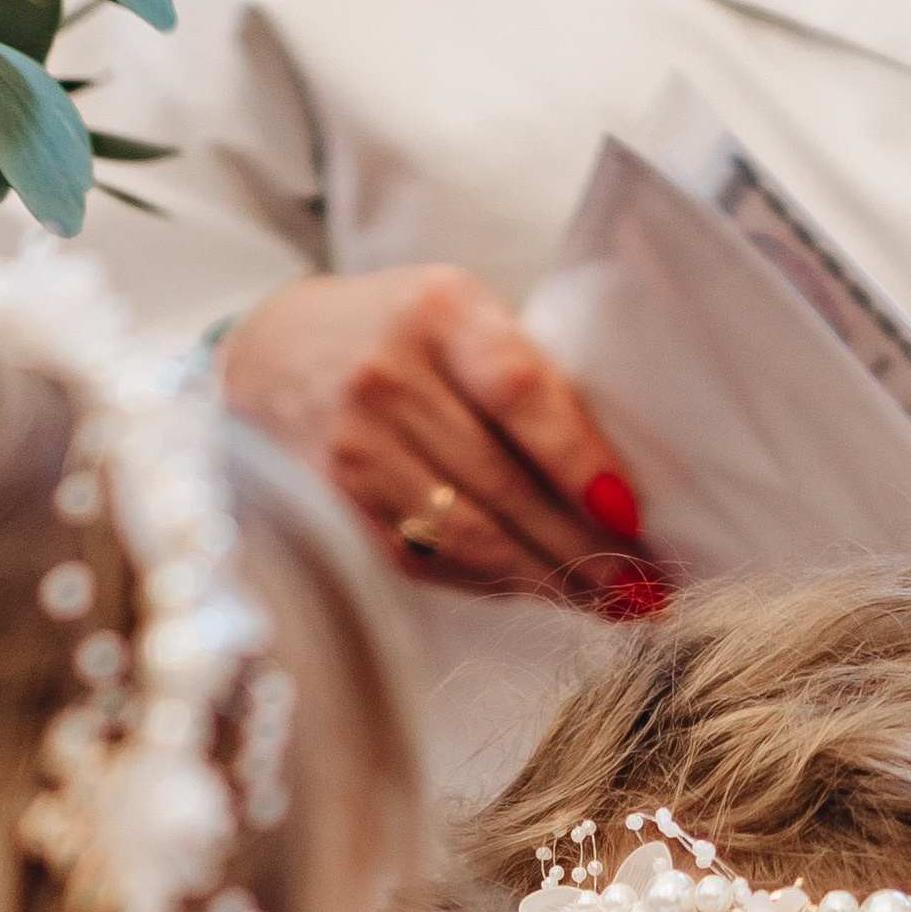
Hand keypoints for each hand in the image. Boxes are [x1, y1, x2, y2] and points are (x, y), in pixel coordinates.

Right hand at [220, 267, 663, 615]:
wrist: (268, 357)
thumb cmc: (396, 337)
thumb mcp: (458, 319)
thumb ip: (523, 378)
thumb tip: (617, 487)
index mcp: (437, 310)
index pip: (520, 393)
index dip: (579, 462)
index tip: (629, 515)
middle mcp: (386, 376)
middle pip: (501, 481)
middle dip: (582, 546)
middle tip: (642, 586)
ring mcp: (351, 447)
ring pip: (466, 535)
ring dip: (544, 577)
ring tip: (605, 601)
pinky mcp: (330, 508)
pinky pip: (426, 561)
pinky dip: (488, 583)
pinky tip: (531, 589)